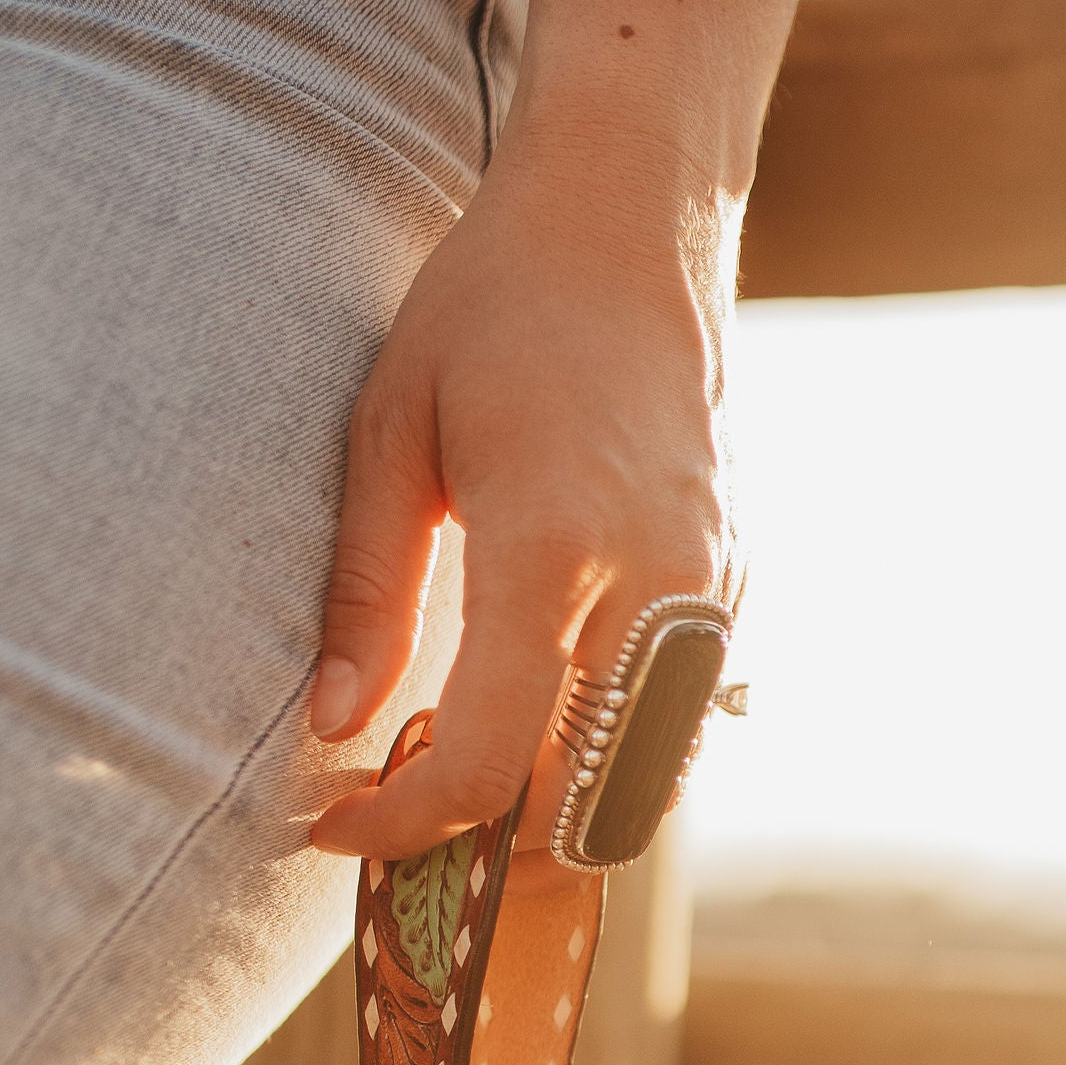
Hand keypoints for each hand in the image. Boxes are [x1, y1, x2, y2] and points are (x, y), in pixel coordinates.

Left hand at [305, 114, 736, 863]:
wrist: (630, 222)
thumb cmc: (494, 307)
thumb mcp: (391, 435)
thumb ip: (365, 597)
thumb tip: (334, 727)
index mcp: (554, 546)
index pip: (490, 761)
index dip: (407, 824)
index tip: (339, 825)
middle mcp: (653, 586)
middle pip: (577, 804)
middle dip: (482, 842)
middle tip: (397, 808)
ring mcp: (707, 593)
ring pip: (641, 786)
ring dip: (551, 814)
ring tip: (459, 768)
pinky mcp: (730, 588)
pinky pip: (674, 724)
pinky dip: (603, 757)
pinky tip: (530, 712)